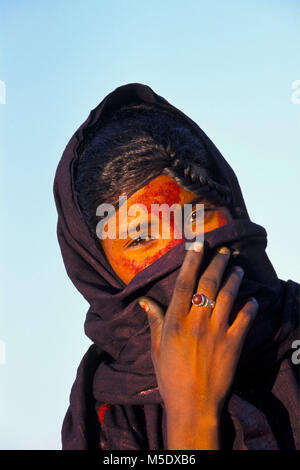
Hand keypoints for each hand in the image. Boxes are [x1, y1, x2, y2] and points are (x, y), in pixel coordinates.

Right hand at [138, 243, 258, 418]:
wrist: (193, 405)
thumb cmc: (170, 378)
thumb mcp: (157, 349)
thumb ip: (154, 322)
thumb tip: (143, 301)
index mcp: (175, 322)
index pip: (183, 283)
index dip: (191, 261)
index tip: (197, 245)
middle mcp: (196, 323)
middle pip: (208, 284)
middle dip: (217, 263)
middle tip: (224, 251)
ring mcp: (217, 332)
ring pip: (227, 296)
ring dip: (234, 279)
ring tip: (238, 268)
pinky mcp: (233, 344)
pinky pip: (244, 320)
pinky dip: (250, 307)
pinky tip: (252, 300)